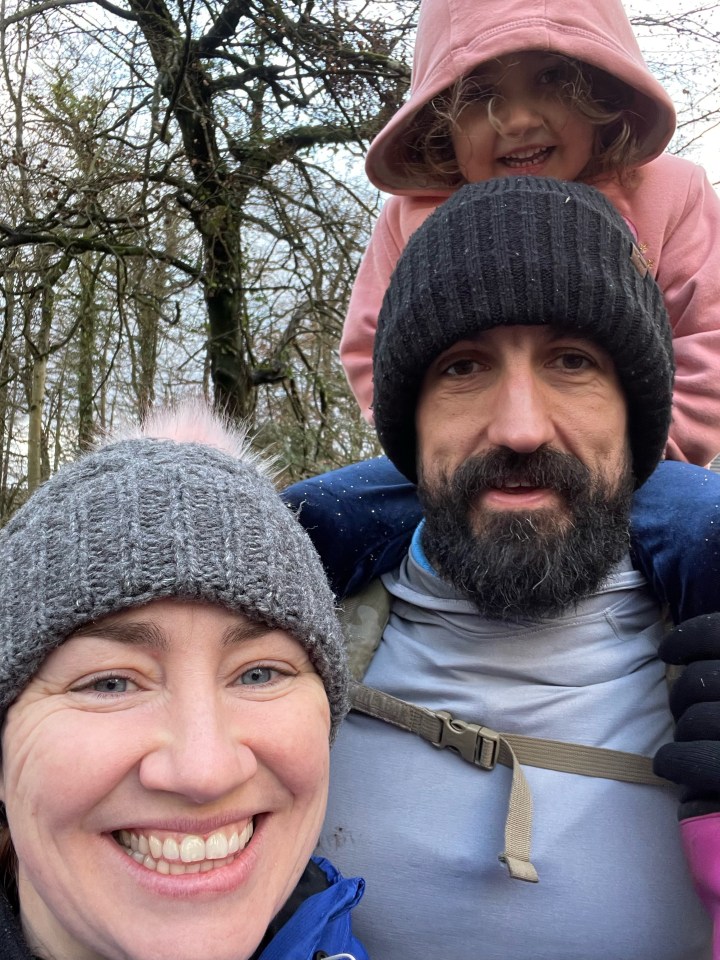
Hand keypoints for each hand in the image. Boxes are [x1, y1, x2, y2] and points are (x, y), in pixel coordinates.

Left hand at [653, 613, 719, 817]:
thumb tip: (688, 647)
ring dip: (682, 731)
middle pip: (702, 679)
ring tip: (690, 744)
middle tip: (684, 711)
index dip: (688, 637)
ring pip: (695, 718)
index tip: (667, 651)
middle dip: (682, 695)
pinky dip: (674, 760)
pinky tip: (670, 765)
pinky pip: (692, 758)